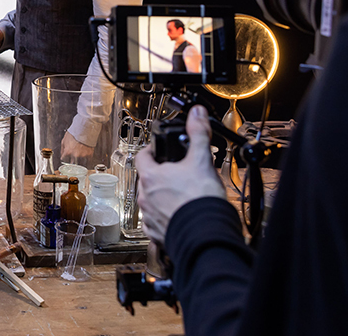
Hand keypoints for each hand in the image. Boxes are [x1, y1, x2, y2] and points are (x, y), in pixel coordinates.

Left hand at [60, 132, 93, 161]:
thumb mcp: (64, 140)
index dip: (65, 158)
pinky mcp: (89, 154)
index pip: (64, 159)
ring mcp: (83, 155)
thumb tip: (62, 155)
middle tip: (73, 155)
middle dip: (72, 160)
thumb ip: (62, 149)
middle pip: (72, 162)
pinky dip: (86, 156)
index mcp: (68, 152)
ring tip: (80, 150)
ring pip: (80, 160)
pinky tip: (85, 151)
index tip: (66, 157)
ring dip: (80, 157)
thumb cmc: (74, 134)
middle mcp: (75, 155)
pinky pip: (87, 158)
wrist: (84, 130)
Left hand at [136, 106, 225, 244]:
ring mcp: (149, 216)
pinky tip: (178, 215)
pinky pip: (155, 223)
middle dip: (160, 175)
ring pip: (151, 201)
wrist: (205, 233)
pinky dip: (164, 218)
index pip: (142, 157)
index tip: (158, 151)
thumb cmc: (200, 200)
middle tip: (177, 174)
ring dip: (162, 197)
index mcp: (151, 176)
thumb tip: (196, 114)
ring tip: (181, 196)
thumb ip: (197, 134)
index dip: (150, 151)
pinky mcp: (157, 233)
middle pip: (147, 179)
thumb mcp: (201, 160)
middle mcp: (145, 196)